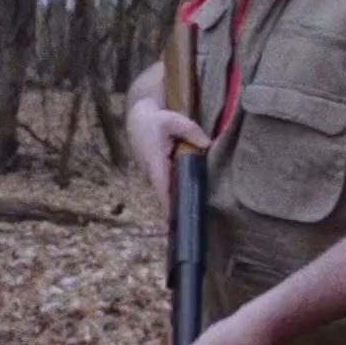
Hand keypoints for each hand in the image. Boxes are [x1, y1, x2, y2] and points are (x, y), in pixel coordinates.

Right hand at [125, 98, 210, 216]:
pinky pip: (165, 186)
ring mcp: (151, 173)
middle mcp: (151, 170)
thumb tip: (207, 145)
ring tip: (187, 220)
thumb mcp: (175, 120)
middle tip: (188, 227)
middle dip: (174, 210)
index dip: (167, 204)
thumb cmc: (157, 120)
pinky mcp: (155, 172)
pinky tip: (184, 203)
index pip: (161, 186)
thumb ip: (192, 131)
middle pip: (164, 195)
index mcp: (155, 160)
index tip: (173, 221)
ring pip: (164, 191)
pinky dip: (173, 194)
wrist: (138, 118)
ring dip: (173, 203)